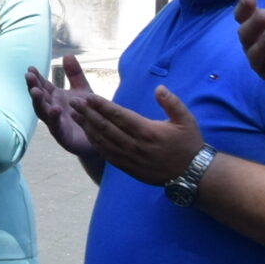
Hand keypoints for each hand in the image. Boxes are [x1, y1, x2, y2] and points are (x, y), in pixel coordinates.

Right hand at [25, 54, 99, 160]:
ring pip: (43, 113)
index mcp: (55, 98)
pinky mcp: (64, 137)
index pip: (43, 86)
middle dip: (33, 87)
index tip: (31, 68)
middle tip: (28, 76)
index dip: (37, 77)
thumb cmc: (88, 113)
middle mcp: (52, 110)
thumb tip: (68, 55)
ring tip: (35, 91)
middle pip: (39, 98)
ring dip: (38, 102)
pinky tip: (56, 109)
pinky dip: (54, 118)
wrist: (102, 136)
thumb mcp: (83, 90)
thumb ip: (75, 74)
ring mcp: (56, 124)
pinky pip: (56, 127)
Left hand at [77, 85, 207, 186]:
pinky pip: (106, 155)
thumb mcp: (186, 120)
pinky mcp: (128, 168)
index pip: (118, 116)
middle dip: (87, 113)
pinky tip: (86, 134)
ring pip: (102, 141)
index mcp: (147, 131)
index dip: (101, 106)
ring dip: (86, 127)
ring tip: (74, 115)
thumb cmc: (189, 144)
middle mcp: (135, 145)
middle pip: (105, 127)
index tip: (87, 97)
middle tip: (73, 101)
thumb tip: (159, 88)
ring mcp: (130, 158)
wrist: (192, 175)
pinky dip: (94, 143)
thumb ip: (172, 103)